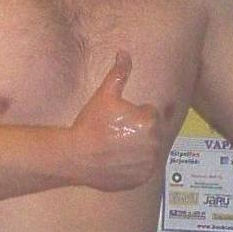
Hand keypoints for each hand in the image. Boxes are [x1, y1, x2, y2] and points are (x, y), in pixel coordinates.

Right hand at [70, 51, 165, 190]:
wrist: (76, 156)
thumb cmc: (91, 123)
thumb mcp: (105, 95)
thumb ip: (119, 73)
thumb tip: (124, 52)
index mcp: (151, 121)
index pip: (150, 113)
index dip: (133, 115)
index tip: (117, 120)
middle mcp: (155, 143)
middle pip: (152, 133)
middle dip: (138, 131)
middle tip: (115, 134)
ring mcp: (150, 164)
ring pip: (148, 151)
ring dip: (137, 149)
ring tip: (115, 148)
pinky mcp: (142, 179)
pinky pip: (143, 169)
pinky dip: (134, 166)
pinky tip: (117, 162)